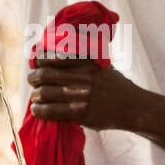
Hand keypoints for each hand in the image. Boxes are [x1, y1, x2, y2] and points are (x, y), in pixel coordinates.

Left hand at [27, 57, 141, 130]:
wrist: (131, 106)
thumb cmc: (113, 84)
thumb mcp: (102, 64)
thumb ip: (83, 57)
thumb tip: (55, 51)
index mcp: (86, 62)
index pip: (53, 57)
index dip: (39, 60)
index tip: (37, 63)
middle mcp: (82, 77)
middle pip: (45, 74)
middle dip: (33, 78)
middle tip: (32, 81)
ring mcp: (81, 96)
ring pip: (45, 93)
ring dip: (34, 96)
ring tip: (34, 98)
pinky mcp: (80, 113)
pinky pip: (51, 111)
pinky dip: (39, 110)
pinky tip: (37, 110)